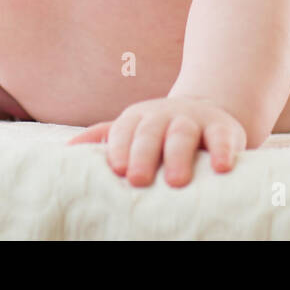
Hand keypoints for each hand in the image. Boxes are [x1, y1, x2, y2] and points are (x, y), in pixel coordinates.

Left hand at [66, 95, 246, 187]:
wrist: (208, 108)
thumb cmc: (161, 129)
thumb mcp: (132, 128)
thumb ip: (104, 137)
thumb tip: (66, 149)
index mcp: (138, 118)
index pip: (124, 129)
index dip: (119, 147)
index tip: (117, 169)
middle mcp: (164, 116)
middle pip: (150, 131)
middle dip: (143, 154)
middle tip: (138, 180)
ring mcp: (194, 120)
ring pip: (183, 133)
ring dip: (178, 155)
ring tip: (176, 182)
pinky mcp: (223, 128)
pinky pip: (223, 137)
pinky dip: (223, 151)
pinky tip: (221, 168)